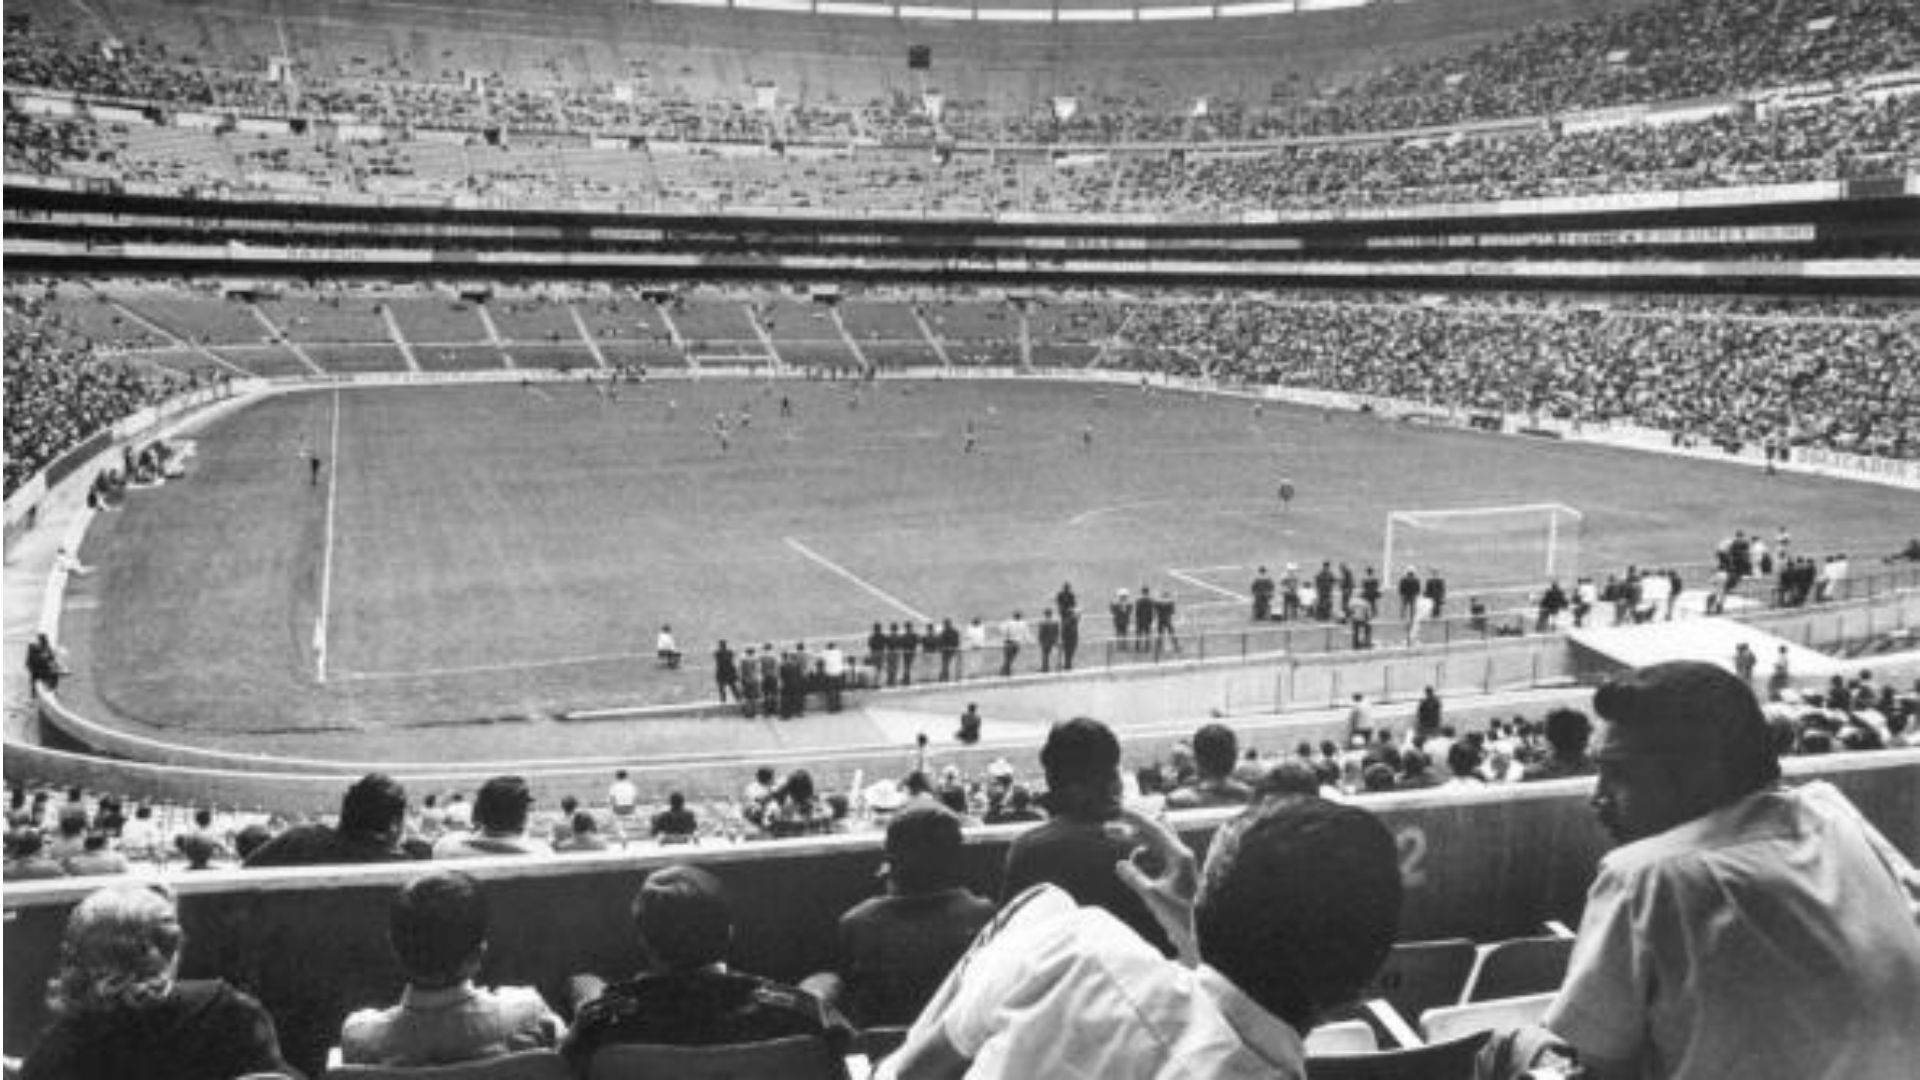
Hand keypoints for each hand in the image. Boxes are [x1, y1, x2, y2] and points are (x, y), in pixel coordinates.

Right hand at [1110, 807, 1200, 963]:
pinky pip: (1154, 855)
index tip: (1122, 810)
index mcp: (1180, 857)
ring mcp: (1178, 861)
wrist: (1189, 932)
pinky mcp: (1174, 869)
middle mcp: (1181, 855)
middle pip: (1155, 833)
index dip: (1138, 820)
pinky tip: (1132, 864)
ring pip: (1154, 844)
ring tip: (1117, 844)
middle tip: (1112, 828)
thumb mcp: (1151, 896)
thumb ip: (1135, 878)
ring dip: (1136, 844)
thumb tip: (1120, 864)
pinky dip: (1141, 855)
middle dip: (1133, 829)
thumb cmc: (1175, 915)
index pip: (1157, 831)